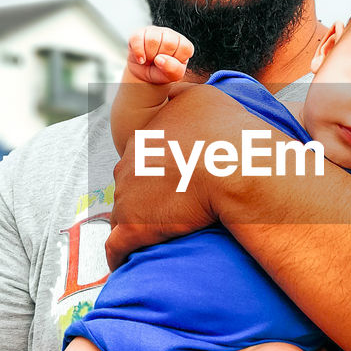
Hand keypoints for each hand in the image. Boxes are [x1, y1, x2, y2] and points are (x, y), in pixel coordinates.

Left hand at [106, 83, 246, 269]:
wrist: (234, 167)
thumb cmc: (231, 135)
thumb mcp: (203, 97)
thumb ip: (182, 94)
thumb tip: (176, 87)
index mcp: (147, 133)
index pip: (142, 152)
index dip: (155, 168)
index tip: (169, 180)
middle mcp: (130, 159)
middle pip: (129, 180)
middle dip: (142, 194)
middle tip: (165, 209)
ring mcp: (128, 193)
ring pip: (123, 212)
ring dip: (134, 224)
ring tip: (149, 239)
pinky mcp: (133, 227)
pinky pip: (116, 247)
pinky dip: (119, 256)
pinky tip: (126, 264)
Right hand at [126, 26, 193, 85]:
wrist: (143, 74)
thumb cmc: (161, 72)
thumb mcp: (172, 76)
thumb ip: (173, 69)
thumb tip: (161, 59)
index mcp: (183, 45)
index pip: (185, 48)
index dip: (176, 61)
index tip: (170, 65)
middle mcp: (170, 35)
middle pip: (169, 43)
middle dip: (162, 59)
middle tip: (158, 63)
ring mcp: (154, 32)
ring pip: (153, 40)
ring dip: (149, 56)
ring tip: (150, 60)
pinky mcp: (139, 33)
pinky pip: (138, 39)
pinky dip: (139, 53)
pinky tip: (141, 59)